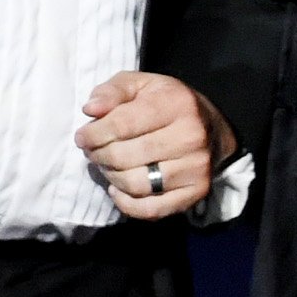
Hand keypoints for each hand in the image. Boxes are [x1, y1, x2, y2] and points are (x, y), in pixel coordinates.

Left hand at [77, 72, 229, 220]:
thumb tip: (91, 110)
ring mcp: (197, 167)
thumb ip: (112, 91)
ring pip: (134, 184)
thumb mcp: (140, 86)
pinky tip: (119, 189)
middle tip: (94, 151)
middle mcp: (192, 136)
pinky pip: (150, 209)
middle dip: (99, 155)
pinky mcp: (196, 191)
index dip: (93, 133)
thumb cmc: (166, 105)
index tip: (83, 136)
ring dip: (111, 177)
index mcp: (177, 104)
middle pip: (124, 156)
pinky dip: (127, 203)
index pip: (122, 124)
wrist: (213, 129)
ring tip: (108, 167)